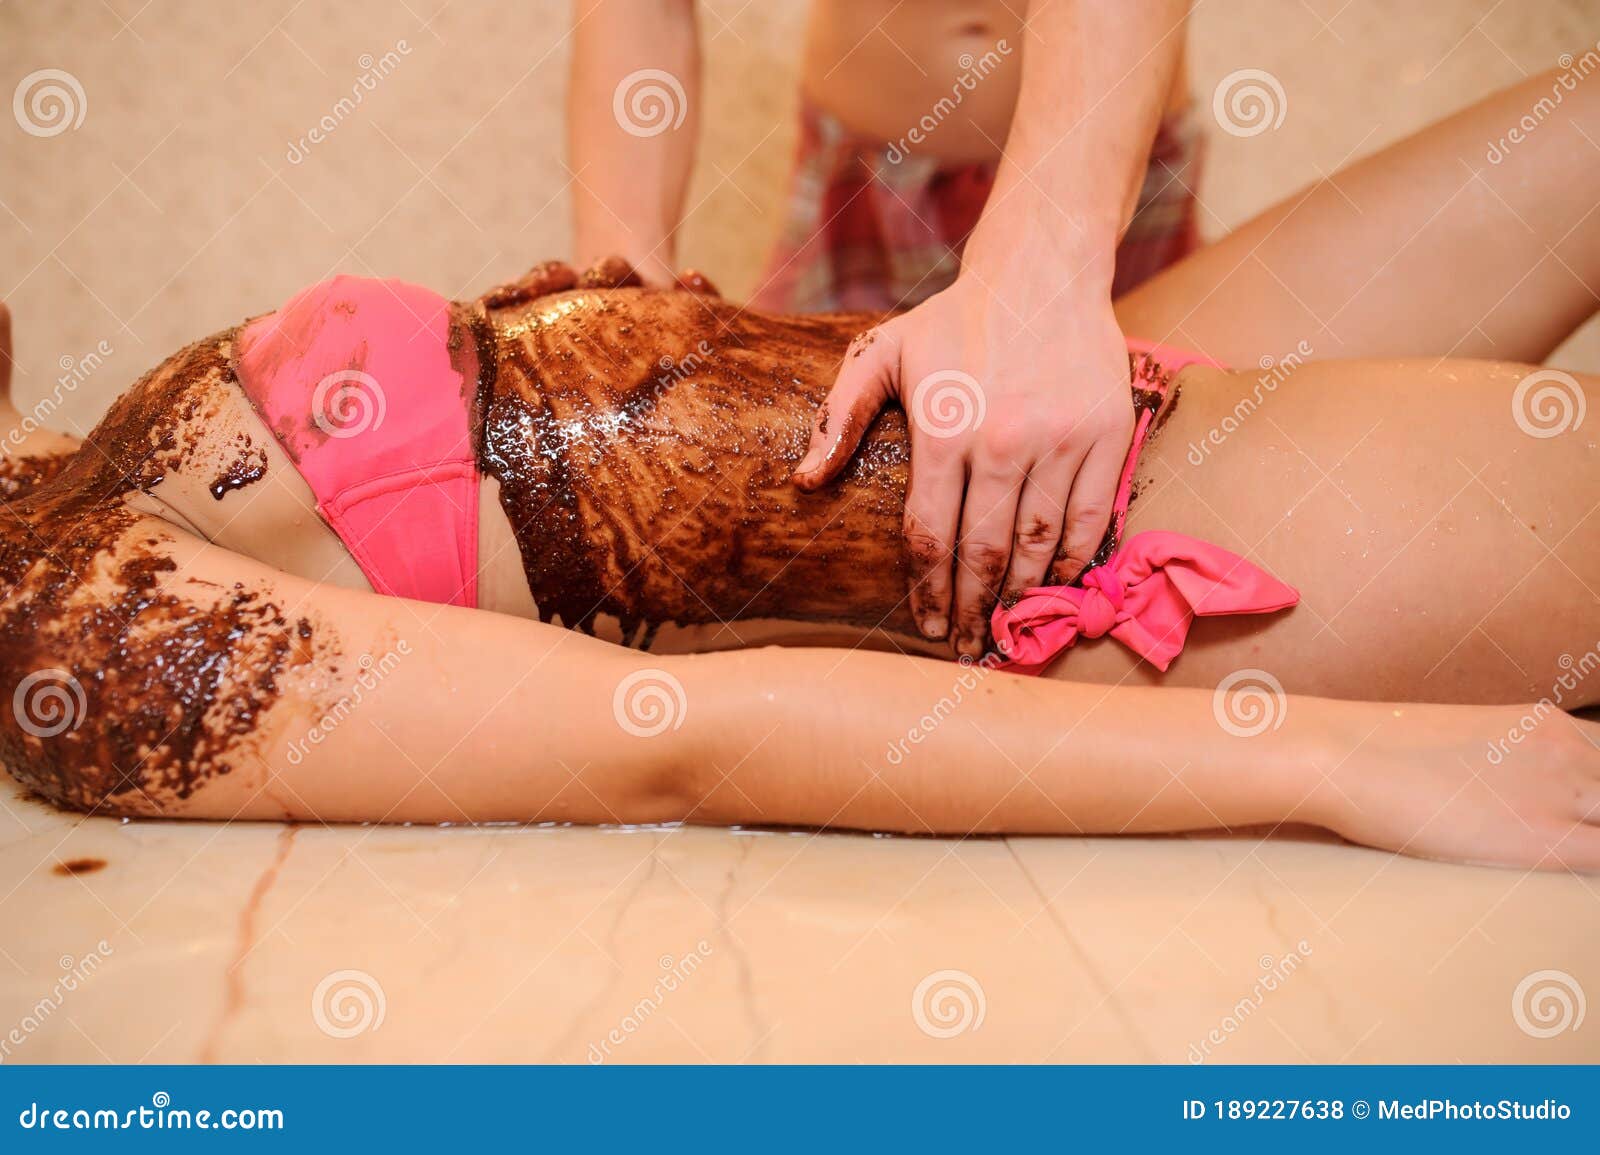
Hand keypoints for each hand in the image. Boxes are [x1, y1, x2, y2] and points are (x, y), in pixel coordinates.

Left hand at [792, 276, 1134, 657]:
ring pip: (1038, 544)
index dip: (927, 590)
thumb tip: (804, 481)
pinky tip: (1054, 584)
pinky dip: (1071, 561)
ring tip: (1005, 627)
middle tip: (965, 646)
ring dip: (1020, 596)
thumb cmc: (955, 320)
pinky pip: (1088, 518)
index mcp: (943, 428)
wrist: (1043, 272)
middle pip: (983, 552)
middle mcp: (1002, 440)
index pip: (930, 535)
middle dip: (971, 609)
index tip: (926, 625)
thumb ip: (839, 416)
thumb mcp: (883, 352)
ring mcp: (1059, 439)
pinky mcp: (1105, 435)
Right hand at [1326, 705, 1599, 870]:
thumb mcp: (1456, 743)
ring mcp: (1562, 792)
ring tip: (1563, 855)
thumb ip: (1496, 764)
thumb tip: (1489, 796)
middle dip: (1598, 816)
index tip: (1579, 816)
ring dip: (1596, 837)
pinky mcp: (1545, 838)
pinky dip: (1598, 871)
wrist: (1341, 753)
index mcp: (1546, 725)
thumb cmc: (1374, 754)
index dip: (1596, 794)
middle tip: (1571, 837)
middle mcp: (1567, 750)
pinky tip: (1569, 878)